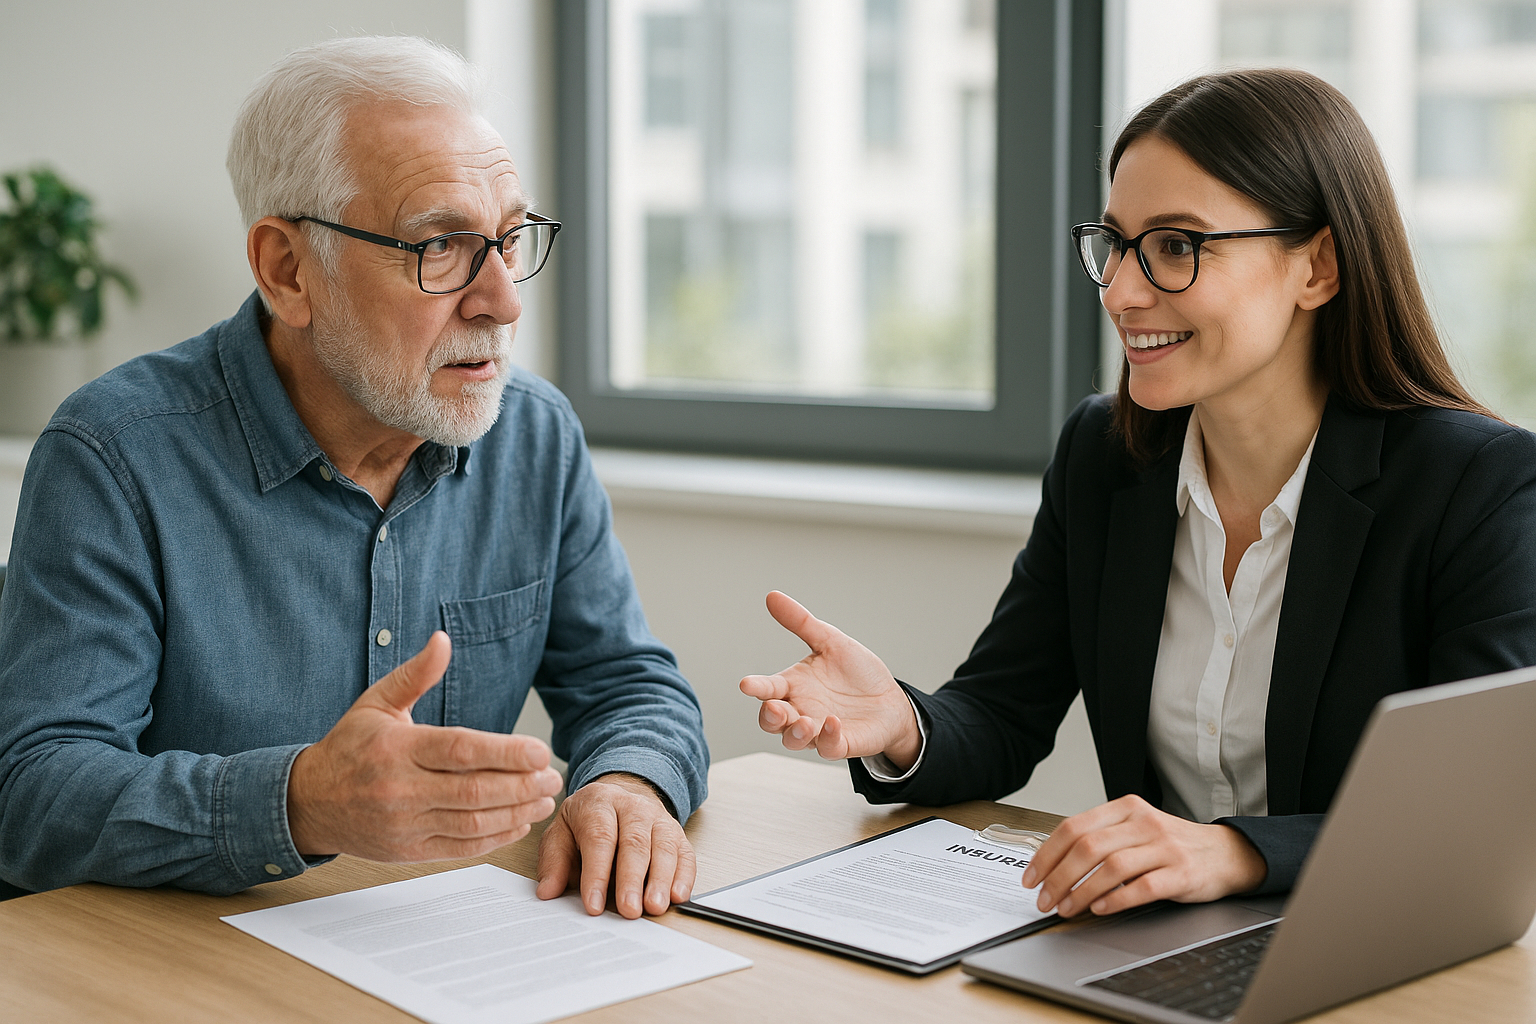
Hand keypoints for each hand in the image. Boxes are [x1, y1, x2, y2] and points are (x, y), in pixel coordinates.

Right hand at [286, 631, 562, 860]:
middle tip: (553, 776)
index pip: (460, 750)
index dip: (505, 752)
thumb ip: (415, 674)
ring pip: (471, 823)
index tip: (540, 751)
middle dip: (522, 786)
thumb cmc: (349, 747)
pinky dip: (495, 838)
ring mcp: (404, 824)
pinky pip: (460, 848)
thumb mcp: (376, 702)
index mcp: (397, 748)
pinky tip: (518, 822)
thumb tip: (442, 639)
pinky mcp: (408, 851)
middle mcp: (400, 789)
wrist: (308, 802)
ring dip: (516, 813)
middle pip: (473, 791)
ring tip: (544, 800)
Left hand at [535, 773, 694, 918]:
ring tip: (654, 907)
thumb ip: (554, 862)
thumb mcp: (561, 833)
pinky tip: (678, 896)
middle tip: (629, 910)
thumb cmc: (587, 821)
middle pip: (634, 842)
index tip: (594, 905)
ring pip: (663, 846)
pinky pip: (685, 852)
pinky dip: (684, 875)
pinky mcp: (676, 831)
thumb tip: (547, 891)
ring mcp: (657, 817)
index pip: (599, 838)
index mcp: (597, 804)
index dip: (597, 873)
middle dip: (631, 879)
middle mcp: (631, 806)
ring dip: (661, 879)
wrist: (619, 794)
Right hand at [739, 591, 919, 767]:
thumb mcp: (830, 641)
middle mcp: (800, 710)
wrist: (890, 699)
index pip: (768, 688)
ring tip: (806, 722)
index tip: (746, 684)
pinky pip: (828, 748)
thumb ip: (801, 622)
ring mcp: (819, 730)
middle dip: (770, 717)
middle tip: (775, 708)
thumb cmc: (856, 672)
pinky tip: (833, 722)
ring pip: (794, 740)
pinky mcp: (841, 744)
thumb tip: (772, 596)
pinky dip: (828, 738)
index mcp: (794, 685)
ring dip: (795, 733)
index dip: (757, 687)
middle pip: (772, 721)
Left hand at [1019, 795, 1267, 917]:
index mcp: (1125, 809)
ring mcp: (1164, 847)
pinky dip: (1116, 899)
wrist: (1225, 853)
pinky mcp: (1182, 872)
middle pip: (1088, 847)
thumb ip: (1101, 839)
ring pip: (1111, 867)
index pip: (1074, 827)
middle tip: (1044, 899)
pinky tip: (1100, 908)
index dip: (1047, 854)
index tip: (1031, 877)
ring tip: (1066, 908)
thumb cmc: (1170, 845)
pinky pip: (1143, 886)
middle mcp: (1143, 823)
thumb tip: (1053, 866)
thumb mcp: (1135, 829)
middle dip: (1059, 877)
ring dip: (1081, 891)